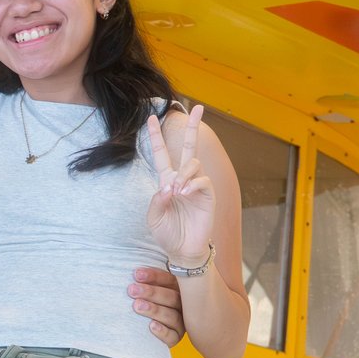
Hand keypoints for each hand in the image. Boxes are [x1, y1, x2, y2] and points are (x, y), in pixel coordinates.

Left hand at [131, 266, 185, 345]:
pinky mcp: (175, 338)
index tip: (136, 274)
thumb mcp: (145, 289)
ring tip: (138, 306)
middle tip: (132, 290)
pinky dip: (162, 331)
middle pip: (172, 297)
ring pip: (172, 316)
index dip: (154, 276)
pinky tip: (151, 326)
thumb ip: (144, 279)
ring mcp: (181, 323)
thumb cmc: (142, 301)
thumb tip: (134, 268)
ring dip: (154, 310)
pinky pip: (172, 336)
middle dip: (151, 292)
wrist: (139, 330)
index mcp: (177, 290)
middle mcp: (183, 306)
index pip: (170, 280)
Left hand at [143, 104, 216, 267]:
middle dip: (193, 127)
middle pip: (189, 147)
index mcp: (166, 180)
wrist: (182, 250)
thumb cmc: (167, 233)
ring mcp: (196, 185)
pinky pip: (202, 180)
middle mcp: (183, 178)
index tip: (151, 117)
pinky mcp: (207, 195)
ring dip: (183, 174)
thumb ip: (156, 200)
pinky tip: (184, 194)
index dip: (155, 136)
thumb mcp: (153, 216)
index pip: (161, 153)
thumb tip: (168, 186)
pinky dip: (191, 184)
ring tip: (176, 191)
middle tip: (198, 107)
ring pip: (193, 163)